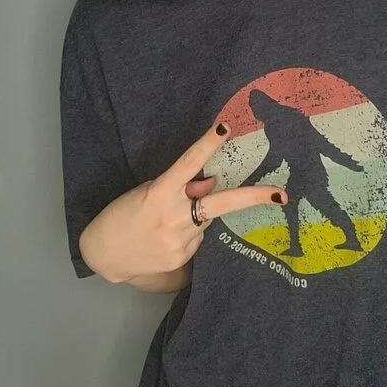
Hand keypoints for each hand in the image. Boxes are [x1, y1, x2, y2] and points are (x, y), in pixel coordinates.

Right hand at [80, 121, 286, 282]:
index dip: (206, 145)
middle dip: (253, 198)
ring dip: (196, 217)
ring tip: (166, 224)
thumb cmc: (123, 214)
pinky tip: (167, 238)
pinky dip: (189, 233)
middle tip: (281, 195)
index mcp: (160, 193)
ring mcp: (179, 241)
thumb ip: (181, 187)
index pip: (187, 164)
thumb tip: (213, 183)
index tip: (225, 128)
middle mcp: (173, 217)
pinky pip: (198, 239)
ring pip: (206, 221)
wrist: (104, 255)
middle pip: (220, 204)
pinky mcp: (182, 259)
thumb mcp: (148, 192)